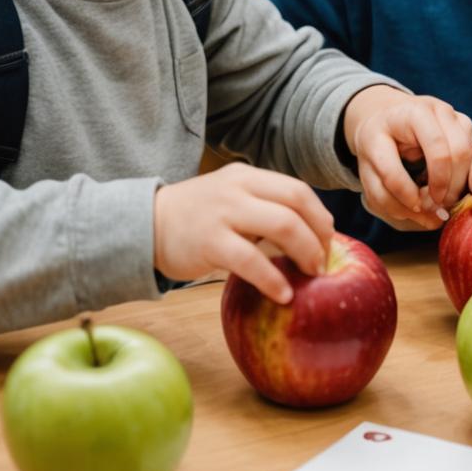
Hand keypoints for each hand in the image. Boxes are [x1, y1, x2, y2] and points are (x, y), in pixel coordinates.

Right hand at [153, 162, 333, 303]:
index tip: (327, 240)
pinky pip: (251, 260)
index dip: (320, 216)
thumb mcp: (231, 198)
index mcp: (248, 176)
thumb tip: (309, 237)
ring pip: (282, 226)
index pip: (298, 189)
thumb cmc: (196, 217)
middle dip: (319, 234)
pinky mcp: (209, 241)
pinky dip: (273, 279)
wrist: (143, 224)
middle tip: (323, 262)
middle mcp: (239, 188)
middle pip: (297, 203)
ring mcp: (224, 212)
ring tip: (312, 275)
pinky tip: (283, 294)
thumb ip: (263, 208)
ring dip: (305, 252)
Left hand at [343, 85, 471, 230]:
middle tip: (436, 205)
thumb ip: (392, 201)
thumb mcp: (371, 175)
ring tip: (444, 197)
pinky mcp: (461, 118)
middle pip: (440, 154)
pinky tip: (450, 181)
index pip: (392, 168)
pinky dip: (466, 173)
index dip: (404, 196)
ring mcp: (443, 111)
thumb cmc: (379, 152)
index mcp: (381, 125)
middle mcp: (416, 110)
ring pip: (462, 151)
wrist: (389, 120)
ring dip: (457, 184)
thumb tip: (435, 220)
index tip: (414, 207)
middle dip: (441, 188)